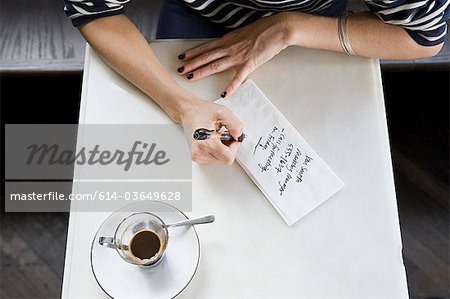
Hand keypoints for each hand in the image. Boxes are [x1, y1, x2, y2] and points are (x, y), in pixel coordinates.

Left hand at [176, 13, 290, 96]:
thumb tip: (228, 45)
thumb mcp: (243, 33)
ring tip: (190, 77)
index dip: (193, 52)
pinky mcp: (249, 64)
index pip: (206, 47)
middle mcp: (230, 48)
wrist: (278, 29)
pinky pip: (238, 77)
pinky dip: (230, 86)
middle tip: (179, 70)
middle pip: (206, 57)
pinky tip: (224, 93)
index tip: (182, 56)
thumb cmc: (264, 29)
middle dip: (191, 64)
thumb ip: (234, 41)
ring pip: (215, 65)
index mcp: (228, 40)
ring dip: (202, 71)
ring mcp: (238, 56)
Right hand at [179, 98, 243, 164]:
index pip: (228, 157)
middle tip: (225, 134)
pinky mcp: (196, 157)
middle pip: (225, 160)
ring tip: (217, 136)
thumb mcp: (223, 113)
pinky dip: (217, 150)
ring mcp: (197, 156)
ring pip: (220, 160)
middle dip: (229, 147)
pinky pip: (214, 158)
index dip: (234, 147)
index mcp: (204, 142)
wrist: (188, 111)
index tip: (232, 137)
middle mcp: (199, 152)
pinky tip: (213, 140)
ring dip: (223, 149)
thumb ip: (236, 126)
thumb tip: (239, 137)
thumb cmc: (202, 111)